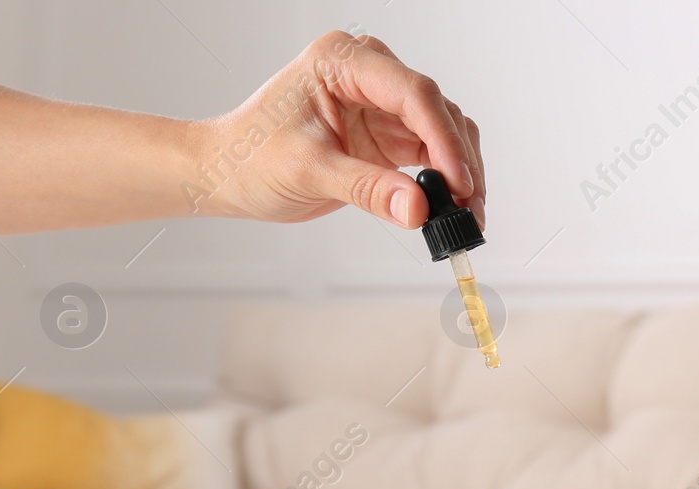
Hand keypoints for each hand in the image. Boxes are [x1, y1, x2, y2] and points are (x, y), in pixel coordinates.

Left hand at [190, 31, 485, 229]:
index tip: (459, 182)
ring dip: (461, 173)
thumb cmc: (250, 158)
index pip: (411, 92)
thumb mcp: (308, 172)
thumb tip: (419, 210)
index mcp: (342, 63)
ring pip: (444, 131)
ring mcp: (381, 105)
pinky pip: (433, 154)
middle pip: (437, 110)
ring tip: (468, 216)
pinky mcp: (388, 135)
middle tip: (471, 208)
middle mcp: (368, 75)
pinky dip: (447, 182)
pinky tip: (453, 210)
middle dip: (460, 160)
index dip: (443, 138)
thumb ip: (367, 189)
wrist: (228, 174)